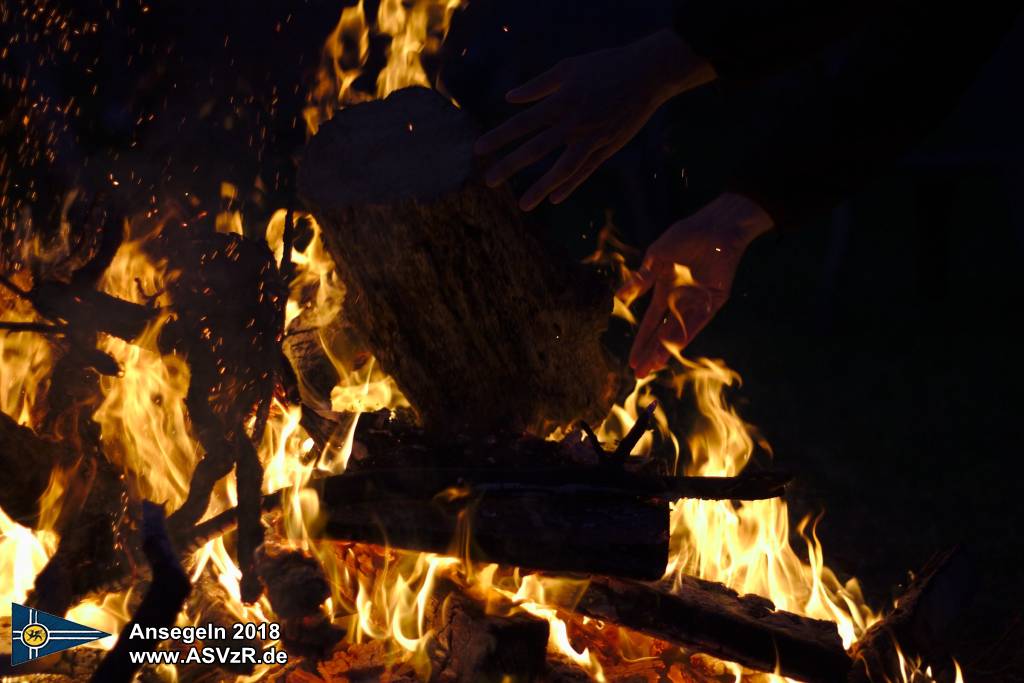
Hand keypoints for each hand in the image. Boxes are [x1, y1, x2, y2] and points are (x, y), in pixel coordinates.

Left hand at [475, 29, 714, 209]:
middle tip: (489, 181)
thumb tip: (510, 98)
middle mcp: (573, 123)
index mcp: (560, 102)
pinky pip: (585, 171)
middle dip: (510, 165)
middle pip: (536, 149)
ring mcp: (592, 138)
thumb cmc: (605, 65)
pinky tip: (554, 198)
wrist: (648, 73)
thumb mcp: (567, 68)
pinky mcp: (608, 147)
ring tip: (523, 205)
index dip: (499, 137)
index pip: (522, 123)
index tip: (478, 149)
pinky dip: (569, 185)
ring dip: (540, 187)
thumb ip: (537, 86)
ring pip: (562, 169)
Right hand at [617, 193, 773, 376]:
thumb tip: (618, 297)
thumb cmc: (684, 237)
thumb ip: (640, 279)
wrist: (715, 227)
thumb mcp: (656, 257)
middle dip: (650, 354)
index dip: (640, 343)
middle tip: (639, 375)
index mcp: (663, 291)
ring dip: (666, 349)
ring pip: (679, 332)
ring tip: (654, 366)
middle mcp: (679, 302)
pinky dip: (687, 333)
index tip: (631, 361)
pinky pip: (699, 321)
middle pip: (662, 334)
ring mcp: (697, 303)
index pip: (649, 324)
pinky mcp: (714, 301)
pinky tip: (674, 346)